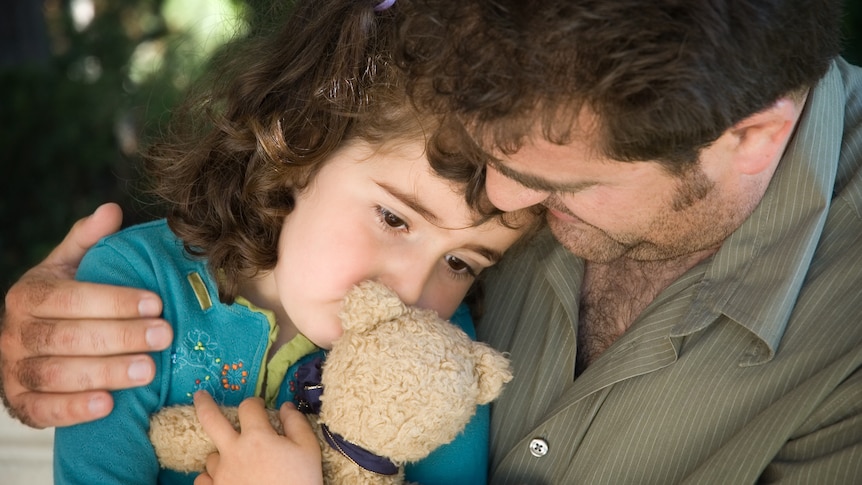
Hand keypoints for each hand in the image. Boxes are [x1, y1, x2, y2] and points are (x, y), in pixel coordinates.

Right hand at [0, 203, 172, 427]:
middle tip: (164, 336)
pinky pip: (43, 410)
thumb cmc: (62, 301)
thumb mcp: (69, 267)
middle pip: (66, 337)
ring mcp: (14, 370)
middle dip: (120, 337)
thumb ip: (89, 241)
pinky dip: (74, 409)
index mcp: (29, 294)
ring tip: (148, 370)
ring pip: (56, 374)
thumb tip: (112, 210)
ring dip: (105, 373)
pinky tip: (108, 404)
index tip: (156, 303)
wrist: (30, 345)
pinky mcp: (21, 404)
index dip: (113, 301)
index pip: (69, 297)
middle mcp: (15, 332)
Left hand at [194, 391, 322, 484]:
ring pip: (212, 455)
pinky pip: (204, 479)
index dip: (255, 403)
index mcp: (257, 437)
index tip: (260, 407)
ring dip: (222, 453)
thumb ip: (297, 423)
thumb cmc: (300, 482)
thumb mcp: (309, 450)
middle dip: (204, 404)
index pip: (249, 407)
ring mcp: (220, 474)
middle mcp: (233, 451)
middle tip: (199, 395)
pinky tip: (223, 478)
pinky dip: (212, 476)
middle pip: (210, 419)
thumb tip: (286, 406)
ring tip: (237, 459)